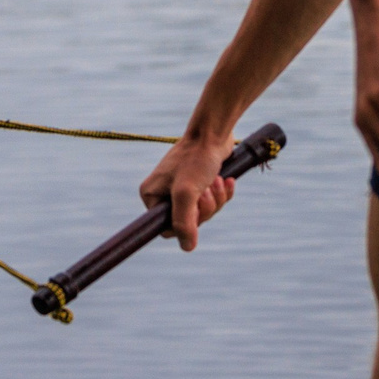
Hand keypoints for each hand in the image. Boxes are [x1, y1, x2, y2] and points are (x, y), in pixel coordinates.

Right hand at [139, 132, 238, 250]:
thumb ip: (184, 222)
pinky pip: (213, 200)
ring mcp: (182, 187)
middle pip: (188, 221)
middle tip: (207, 189)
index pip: (167, 228)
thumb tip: (187, 247)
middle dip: (205, 208)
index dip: (186, 223)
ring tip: (216, 179)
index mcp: (151, 195)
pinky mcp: (199, 182)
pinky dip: (222, 193)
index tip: (195, 206)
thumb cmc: (197, 158)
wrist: (214, 132)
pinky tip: (226, 180)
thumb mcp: (187, 192)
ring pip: (203, 211)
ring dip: (216, 198)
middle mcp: (163, 192)